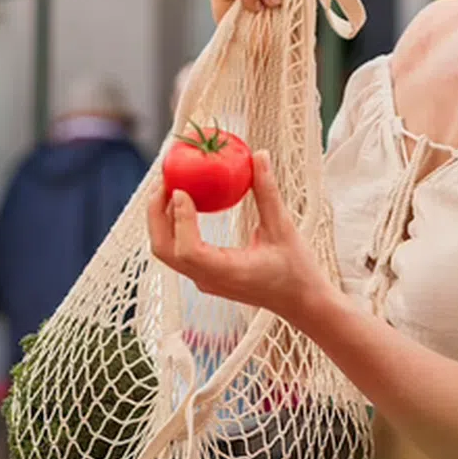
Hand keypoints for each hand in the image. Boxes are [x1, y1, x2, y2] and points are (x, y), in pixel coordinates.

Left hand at [148, 151, 327, 320]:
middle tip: (166, 180)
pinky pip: (179, 251)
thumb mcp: (283, 228)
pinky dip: (174, 227)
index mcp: (228, 272)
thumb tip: (259, 155)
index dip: (179, 219)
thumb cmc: (297, 270)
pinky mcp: (205, 276)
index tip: (180, 190)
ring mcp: (204, 280)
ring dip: (162, 219)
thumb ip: (267, 192)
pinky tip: (186, 204)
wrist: (301, 303)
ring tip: (173, 187)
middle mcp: (208, 279)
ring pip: (167, 252)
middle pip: (164, 249)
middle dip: (157, 213)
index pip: (188, 250)